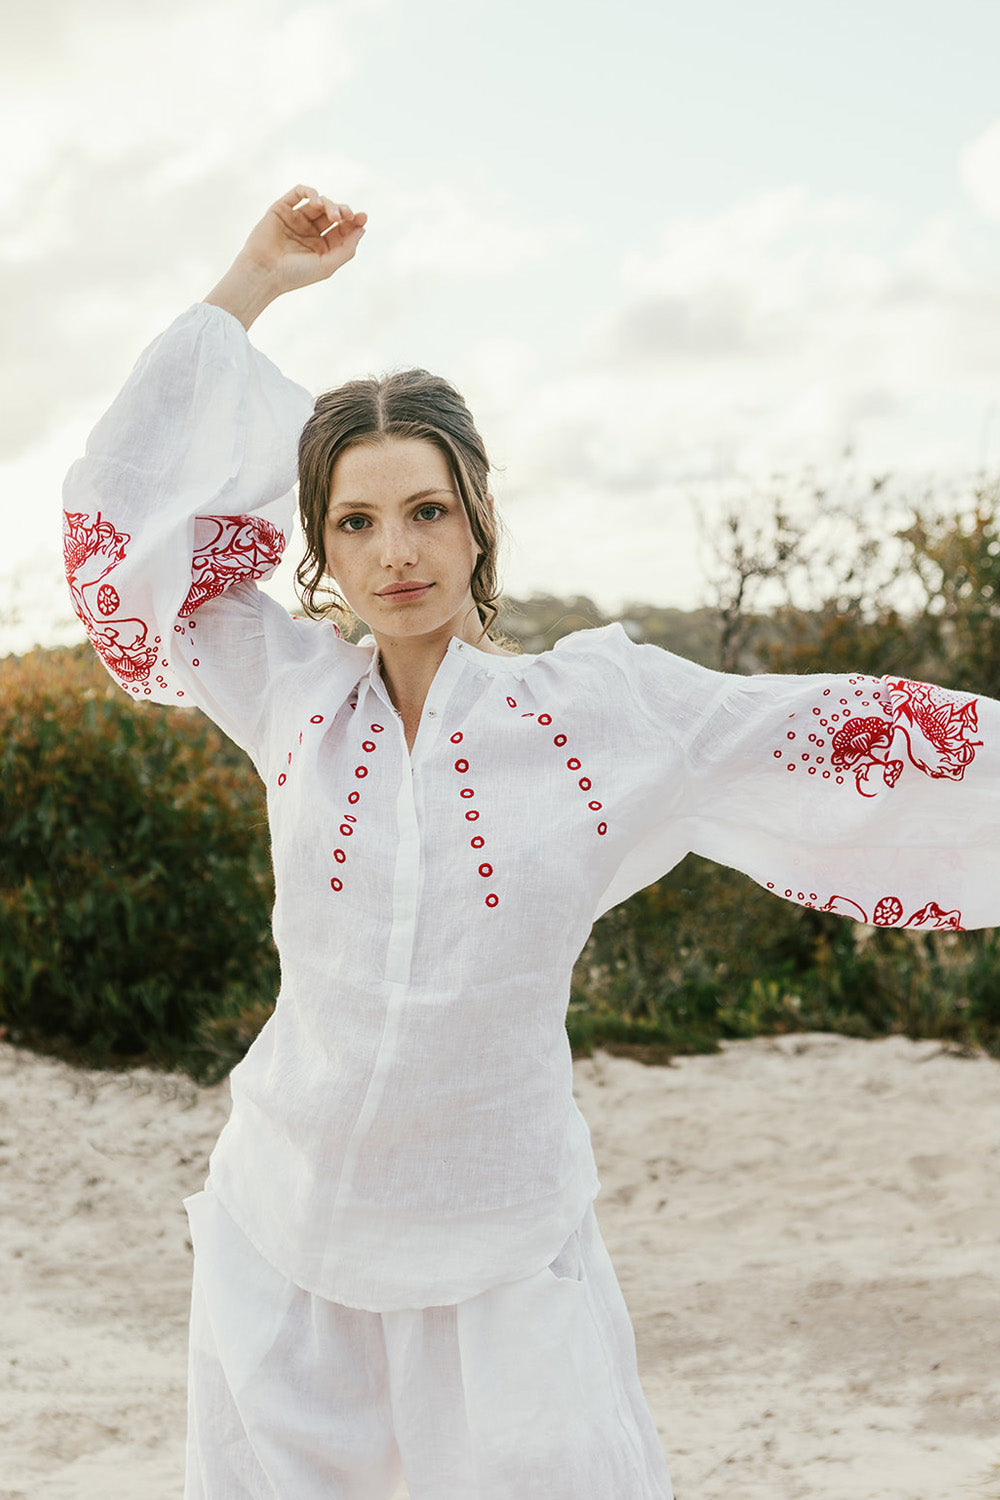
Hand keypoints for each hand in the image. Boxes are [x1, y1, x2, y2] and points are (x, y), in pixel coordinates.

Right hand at [239, 184, 367, 291]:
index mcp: (322, 246)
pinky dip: (311, 192)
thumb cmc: (295, 274)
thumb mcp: (327, 265)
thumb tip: (362, 229)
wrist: (264, 272)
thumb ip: (347, 248)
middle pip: (333, 214)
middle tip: (348, 216)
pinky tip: (317, 203)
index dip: (354, 221)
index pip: (342, 229)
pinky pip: (299, 192)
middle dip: (343, 212)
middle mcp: (310, 232)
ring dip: (330, 204)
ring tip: (333, 216)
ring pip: (319, 202)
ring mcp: (296, 219)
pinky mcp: (282, 209)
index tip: (362, 218)